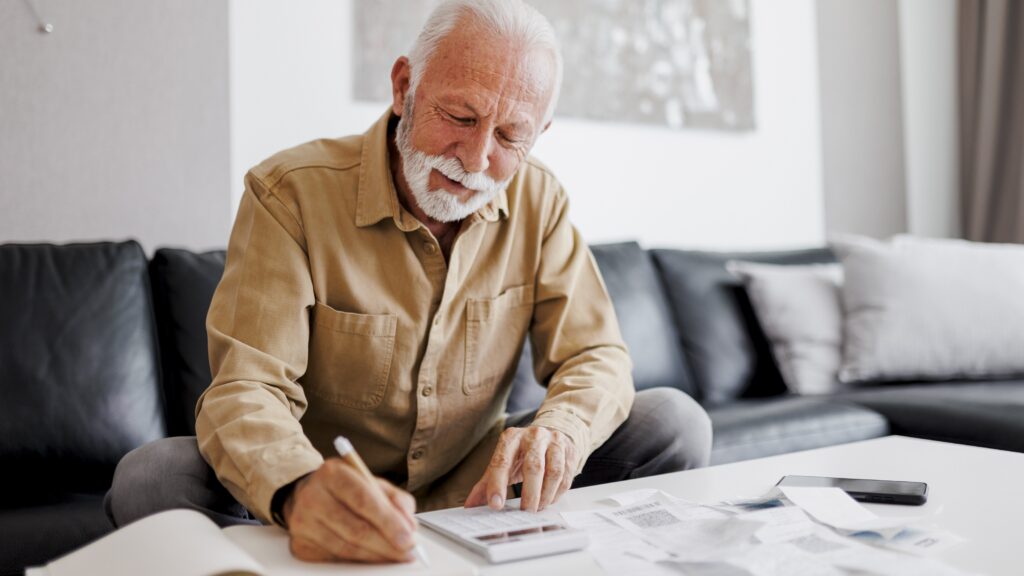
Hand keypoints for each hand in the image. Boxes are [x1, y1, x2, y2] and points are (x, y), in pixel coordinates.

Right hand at [283, 459, 417, 562]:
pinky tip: (372, 556)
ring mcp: (303, 522)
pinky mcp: (300, 544)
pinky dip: (358, 560)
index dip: (389, 522)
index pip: (364, 499)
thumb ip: (395, 499)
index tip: (408, 537)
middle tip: (407, 552)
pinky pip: (335, 558)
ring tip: (395, 555)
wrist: (306, 494)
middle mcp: (313, 496)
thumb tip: (409, 525)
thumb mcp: (371, 482)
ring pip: (346, 548)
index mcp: (333, 473)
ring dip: (376, 556)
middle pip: (356, 529)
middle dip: (387, 545)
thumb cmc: (344, 488)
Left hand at [464, 426, 578, 512]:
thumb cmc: (523, 451)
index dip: (497, 484)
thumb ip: (487, 482)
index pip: (502, 462)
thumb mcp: (503, 461)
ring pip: (554, 472)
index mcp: (511, 438)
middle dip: (529, 494)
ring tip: (537, 508)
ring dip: (545, 495)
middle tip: (525, 512)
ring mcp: (554, 442)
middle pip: (533, 467)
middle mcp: (534, 436)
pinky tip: (548, 500)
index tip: (495, 505)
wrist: (550, 432)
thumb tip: (470, 505)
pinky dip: (556, 493)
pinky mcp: (569, 451)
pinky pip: (566, 477)